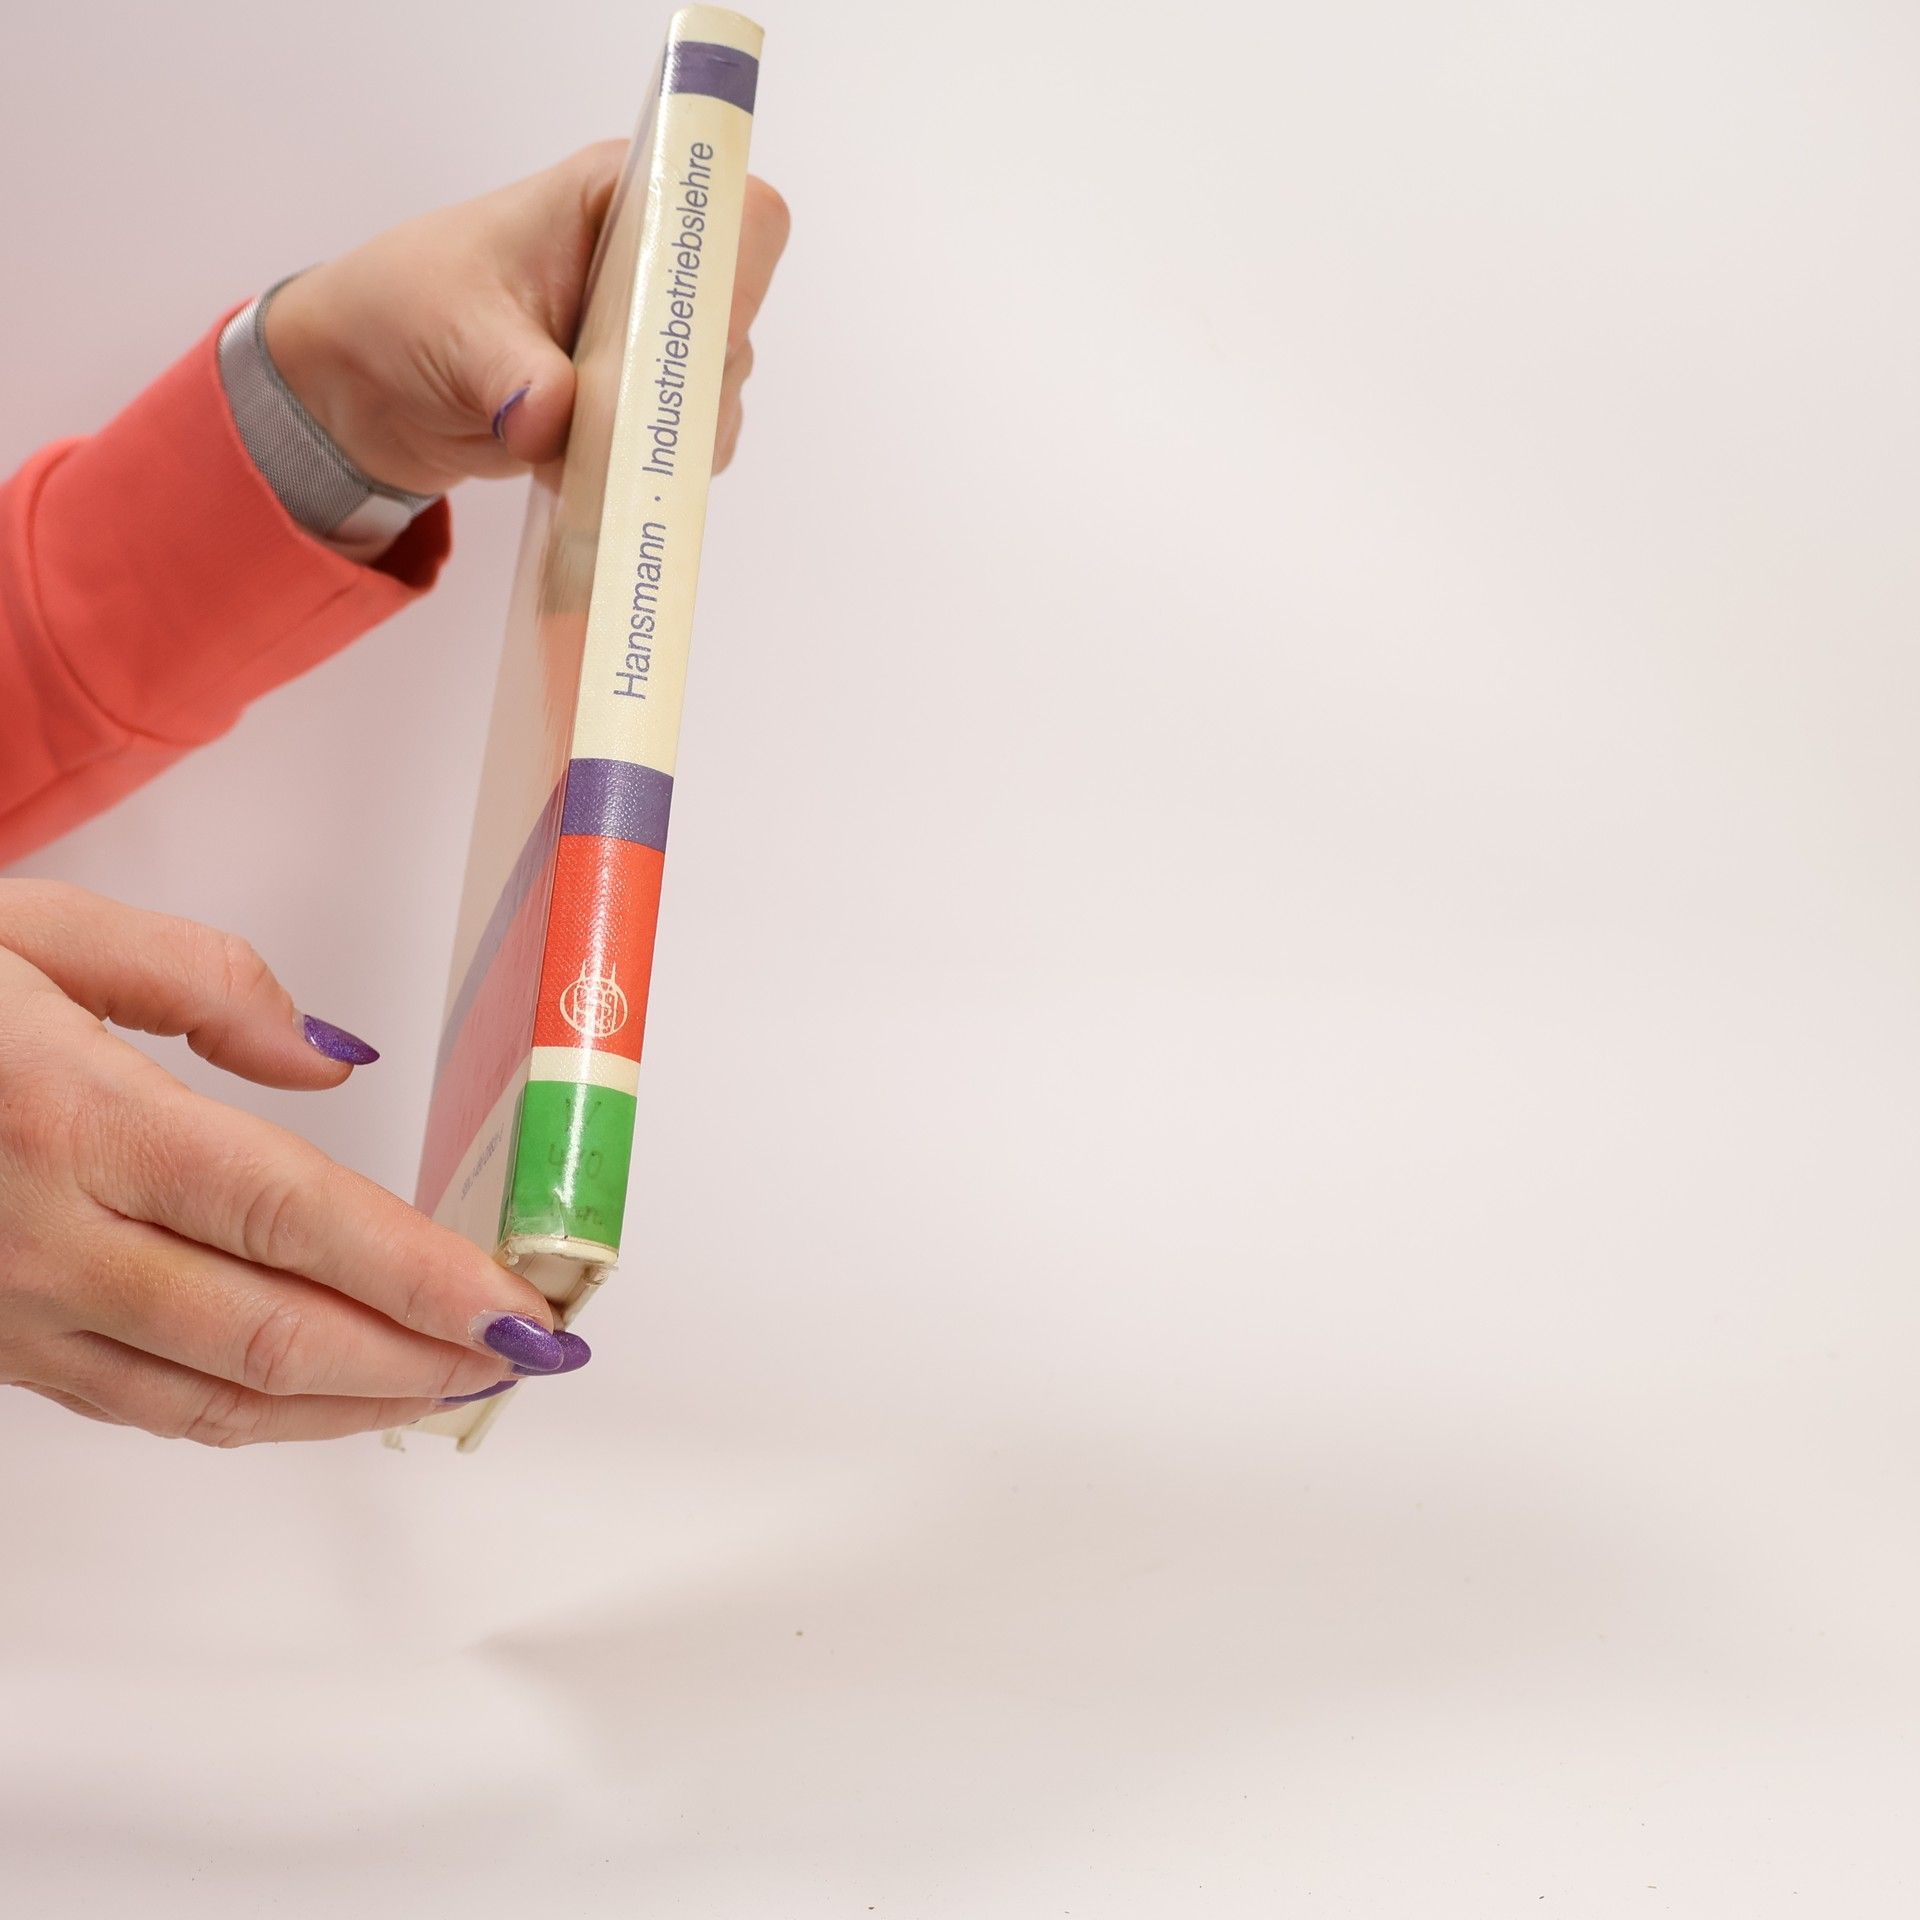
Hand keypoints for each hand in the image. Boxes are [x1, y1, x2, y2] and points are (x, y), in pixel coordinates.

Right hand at [0, 882, 575, 1444]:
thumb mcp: (44, 929)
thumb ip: (209, 983)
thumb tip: (337, 1061)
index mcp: (75, 1118)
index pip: (294, 1218)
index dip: (420, 1278)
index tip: (518, 1308)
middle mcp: (46, 1238)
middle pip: (272, 1335)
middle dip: (419, 1361)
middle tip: (525, 1358)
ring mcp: (13, 1315)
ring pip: (212, 1402)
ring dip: (353, 1407)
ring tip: (455, 1388)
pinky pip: (145, 1407)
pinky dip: (255, 1415)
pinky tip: (325, 1396)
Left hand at [262, 143, 790, 495]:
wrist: (376, 386)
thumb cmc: (407, 311)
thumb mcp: (453, 331)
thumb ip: (512, 373)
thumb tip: (554, 419)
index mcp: (619, 198)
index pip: (734, 211)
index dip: (734, 275)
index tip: (686, 344)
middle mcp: (658, 263)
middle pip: (734, 320)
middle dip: (689, 383)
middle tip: (618, 420)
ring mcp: (659, 338)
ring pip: (717, 395)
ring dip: (664, 437)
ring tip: (580, 450)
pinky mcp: (646, 404)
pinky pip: (687, 446)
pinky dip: (647, 471)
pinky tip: (576, 467)